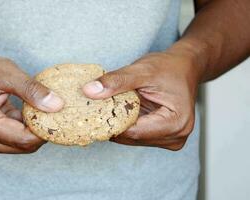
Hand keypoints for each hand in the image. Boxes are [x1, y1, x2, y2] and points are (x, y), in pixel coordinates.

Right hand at [0, 50, 63, 152]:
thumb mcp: (6, 72)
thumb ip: (32, 90)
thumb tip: (57, 106)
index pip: (23, 139)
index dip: (45, 130)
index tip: (61, 115)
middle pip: (22, 146)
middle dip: (41, 131)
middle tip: (54, 111)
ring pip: (18, 146)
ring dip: (32, 131)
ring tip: (40, 109)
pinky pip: (11, 141)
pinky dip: (23, 129)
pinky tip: (28, 113)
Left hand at [83, 43, 202, 150]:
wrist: (184, 67)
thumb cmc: (169, 67)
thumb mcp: (142, 70)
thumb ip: (116, 81)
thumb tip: (89, 91)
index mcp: (176, 123)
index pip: (134, 132)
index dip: (110, 122)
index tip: (91, 112)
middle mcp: (175, 136)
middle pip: (131, 138)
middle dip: (113, 123)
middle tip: (95, 108)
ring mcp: (169, 139)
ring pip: (131, 138)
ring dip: (118, 124)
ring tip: (109, 106)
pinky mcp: (161, 137)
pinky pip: (135, 134)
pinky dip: (124, 124)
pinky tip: (118, 110)